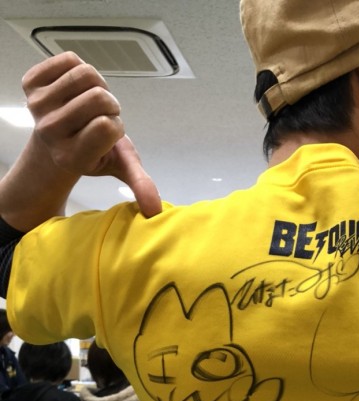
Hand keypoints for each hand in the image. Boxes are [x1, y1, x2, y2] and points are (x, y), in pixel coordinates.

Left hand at [22, 52, 160, 216]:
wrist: (54, 141)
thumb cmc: (93, 151)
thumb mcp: (118, 167)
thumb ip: (139, 183)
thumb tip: (156, 210)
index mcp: (71, 156)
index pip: (107, 125)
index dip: (116, 124)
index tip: (108, 134)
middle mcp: (49, 132)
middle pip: (99, 97)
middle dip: (109, 103)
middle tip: (101, 116)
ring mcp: (36, 106)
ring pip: (85, 73)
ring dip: (97, 84)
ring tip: (89, 101)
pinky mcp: (30, 83)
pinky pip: (68, 59)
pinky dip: (78, 69)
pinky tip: (74, 89)